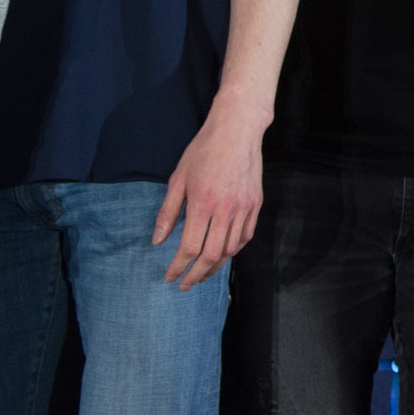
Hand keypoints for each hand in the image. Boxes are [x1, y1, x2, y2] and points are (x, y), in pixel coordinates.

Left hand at [153, 98, 266, 289]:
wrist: (238, 130)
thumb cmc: (204, 151)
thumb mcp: (178, 178)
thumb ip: (168, 212)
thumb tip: (157, 241)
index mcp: (203, 203)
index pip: (189, 247)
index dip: (177, 267)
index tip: (169, 277)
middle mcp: (226, 209)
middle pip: (212, 255)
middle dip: (196, 275)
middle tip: (185, 284)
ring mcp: (244, 207)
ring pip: (231, 249)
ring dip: (215, 266)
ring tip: (202, 272)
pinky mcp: (255, 203)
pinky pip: (246, 236)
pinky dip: (234, 250)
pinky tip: (224, 253)